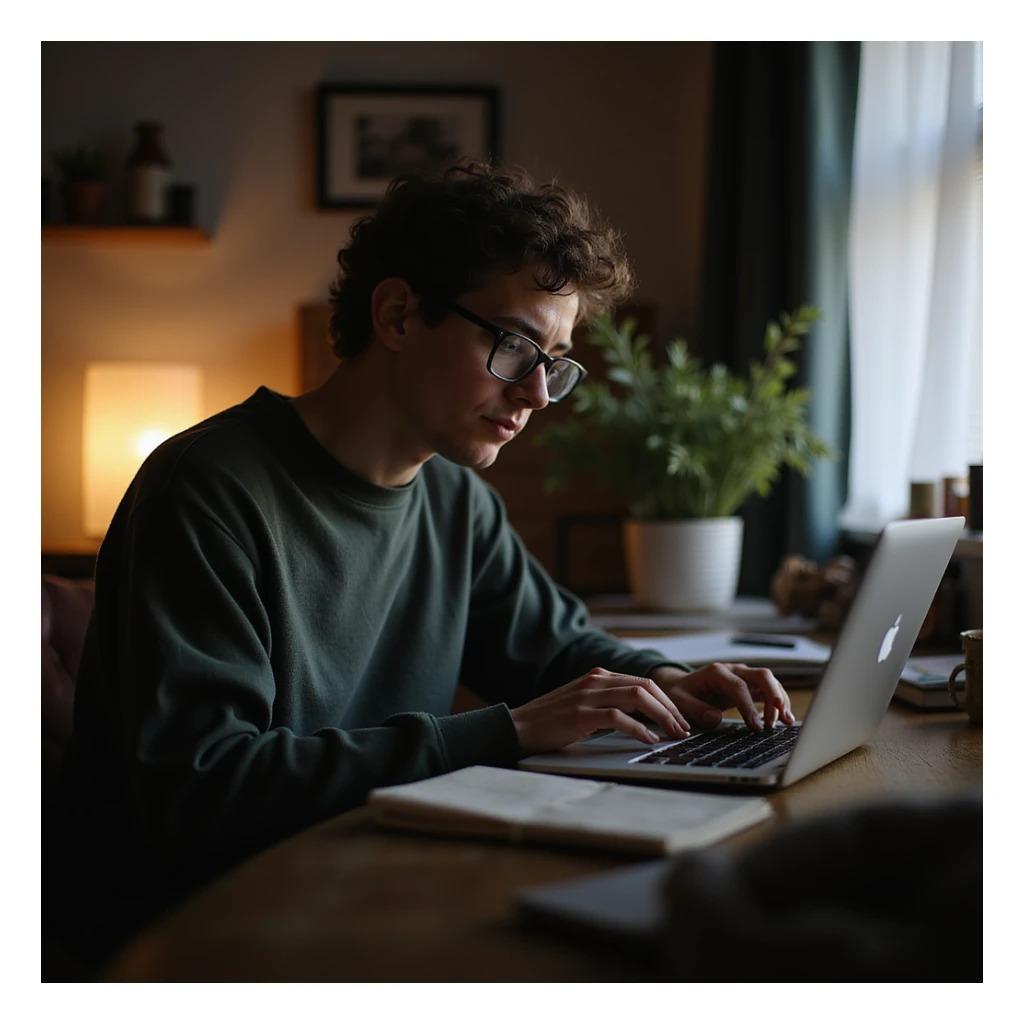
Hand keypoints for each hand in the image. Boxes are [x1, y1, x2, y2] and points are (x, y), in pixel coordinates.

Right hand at [510, 667, 691, 754]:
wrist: (518, 727)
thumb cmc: (552, 721)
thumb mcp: (584, 705)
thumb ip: (609, 703)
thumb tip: (645, 719)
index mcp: (598, 676)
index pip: (643, 681)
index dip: (667, 700)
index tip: (680, 719)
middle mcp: (595, 681)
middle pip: (646, 686)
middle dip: (671, 707)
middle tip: (684, 727)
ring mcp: (588, 696)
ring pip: (638, 697)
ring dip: (662, 716)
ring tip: (673, 733)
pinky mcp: (581, 714)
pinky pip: (618, 717)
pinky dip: (639, 729)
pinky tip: (649, 740)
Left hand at [651, 663, 795, 731]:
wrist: (681, 685)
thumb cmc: (680, 693)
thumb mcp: (679, 701)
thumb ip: (695, 709)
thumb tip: (715, 719)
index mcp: (716, 672)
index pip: (738, 686)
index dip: (748, 706)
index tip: (756, 726)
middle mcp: (733, 670)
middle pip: (761, 675)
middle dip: (774, 695)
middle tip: (780, 718)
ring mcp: (743, 676)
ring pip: (769, 681)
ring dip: (780, 700)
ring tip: (786, 722)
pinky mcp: (749, 685)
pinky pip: (768, 690)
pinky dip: (778, 702)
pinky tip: (784, 719)